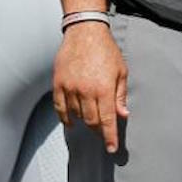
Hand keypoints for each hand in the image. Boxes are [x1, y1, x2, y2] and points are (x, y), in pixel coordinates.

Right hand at [52, 22, 127, 152]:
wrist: (84, 32)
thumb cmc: (106, 50)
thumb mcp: (121, 71)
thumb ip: (120, 95)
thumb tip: (123, 115)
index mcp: (104, 88)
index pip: (107, 120)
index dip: (109, 137)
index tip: (111, 149)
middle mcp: (85, 91)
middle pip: (91, 121)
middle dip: (98, 130)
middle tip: (103, 132)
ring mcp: (69, 88)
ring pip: (76, 116)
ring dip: (84, 122)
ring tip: (91, 120)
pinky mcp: (58, 84)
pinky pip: (60, 108)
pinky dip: (66, 118)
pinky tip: (72, 122)